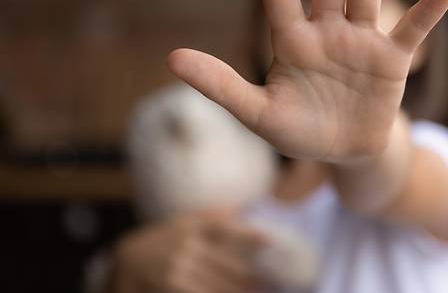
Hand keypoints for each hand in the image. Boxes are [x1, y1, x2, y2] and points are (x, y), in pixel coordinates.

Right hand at [111, 210, 265, 292]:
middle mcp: (186, 248)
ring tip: (261, 290)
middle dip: (253, 274)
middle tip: (275, 279)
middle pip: (227, 264)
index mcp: (191, 227)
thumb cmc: (163, 238)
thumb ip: (210, 216)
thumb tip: (240, 207)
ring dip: (242, 289)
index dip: (249, 234)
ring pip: (218, 284)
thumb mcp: (182, 221)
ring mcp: (179, 271)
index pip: (225, 229)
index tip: (271, 240)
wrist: (127, 261)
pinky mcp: (174, 287)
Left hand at [168, 0, 447, 162]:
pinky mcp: (392, 61)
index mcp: (292, 42)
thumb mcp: (257, 113)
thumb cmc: (298, 131)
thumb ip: (221, 84)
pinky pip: (414, 28)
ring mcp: (361, 42)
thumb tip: (173, 57)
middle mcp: (327, 32)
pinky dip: (433, 7)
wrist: (343, 152)